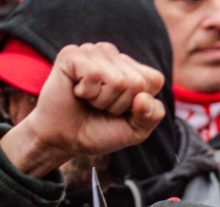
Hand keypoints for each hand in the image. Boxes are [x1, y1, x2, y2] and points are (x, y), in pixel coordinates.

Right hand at [0, 43, 164, 178]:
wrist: (65, 140)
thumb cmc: (100, 131)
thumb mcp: (136, 130)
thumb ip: (151, 116)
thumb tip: (143, 97)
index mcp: (132, 69)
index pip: (154, 79)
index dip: (140, 104)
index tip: (122, 110)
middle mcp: (113, 56)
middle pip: (137, 82)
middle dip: (120, 104)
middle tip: (101, 107)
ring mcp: (92, 52)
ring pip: (118, 80)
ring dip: (103, 100)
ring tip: (90, 100)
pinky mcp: (71, 55)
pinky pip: (94, 74)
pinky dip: (87, 92)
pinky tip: (77, 92)